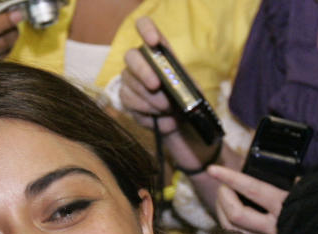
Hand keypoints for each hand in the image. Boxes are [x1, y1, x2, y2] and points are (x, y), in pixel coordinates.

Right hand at [120, 17, 183, 133]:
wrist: (180, 122)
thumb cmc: (185, 99)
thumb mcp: (191, 91)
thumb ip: (184, 89)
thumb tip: (174, 96)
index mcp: (158, 50)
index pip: (144, 27)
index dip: (146, 30)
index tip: (154, 42)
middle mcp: (140, 61)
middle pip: (131, 57)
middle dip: (143, 72)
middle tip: (156, 86)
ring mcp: (130, 79)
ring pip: (129, 83)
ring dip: (148, 98)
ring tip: (166, 110)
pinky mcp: (126, 97)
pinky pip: (128, 102)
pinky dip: (145, 112)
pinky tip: (159, 118)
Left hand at [207, 164, 287, 233]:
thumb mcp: (308, 186)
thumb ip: (288, 180)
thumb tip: (266, 165)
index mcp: (288, 206)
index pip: (251, 189)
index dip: (230, 178)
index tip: (213, 169)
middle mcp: (277, 228)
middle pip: (235, 216)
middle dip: (223, 199)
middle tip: (222, 186)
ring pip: (235, 233)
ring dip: (224, 215)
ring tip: (224, 201)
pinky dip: (235, 230)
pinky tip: (234, 220)